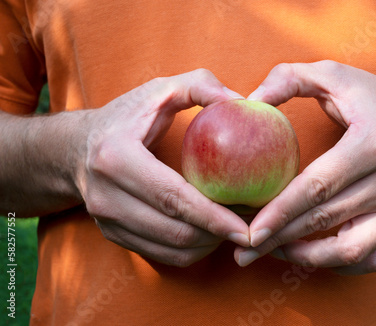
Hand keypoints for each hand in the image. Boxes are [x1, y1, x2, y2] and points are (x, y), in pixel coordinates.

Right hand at [76, 69, 249, 266]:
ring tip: (236, 229)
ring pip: (171, 249)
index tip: (247, 228)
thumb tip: (241, 102)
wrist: (75, 149)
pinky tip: (211, 234)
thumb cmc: (126, 118)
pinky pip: (162, 256)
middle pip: (175, 230)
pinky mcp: (113, 236)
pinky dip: (192, 251)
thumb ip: (199, 85)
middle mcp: (106, 196)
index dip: (213, 217)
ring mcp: (106, 221)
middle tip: (251, 228)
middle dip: (219, 235)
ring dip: (210, 245)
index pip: (172, 197)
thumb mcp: (158, 90)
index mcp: (116, 158)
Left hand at [235, 61, 375, 273]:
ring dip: (305, 257)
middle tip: (244, 250)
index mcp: (375, 142)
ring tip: (270, 253)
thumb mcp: (333, 75)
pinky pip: (370, 259)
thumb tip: (249, 102)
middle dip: (280, 239)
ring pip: (350, 250)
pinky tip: (307, 254)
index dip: (282, 211)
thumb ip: (288, 78)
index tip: (251, 230)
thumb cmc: (372, 99)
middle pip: (326, 219)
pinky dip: (336, 264)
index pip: (319, 186)